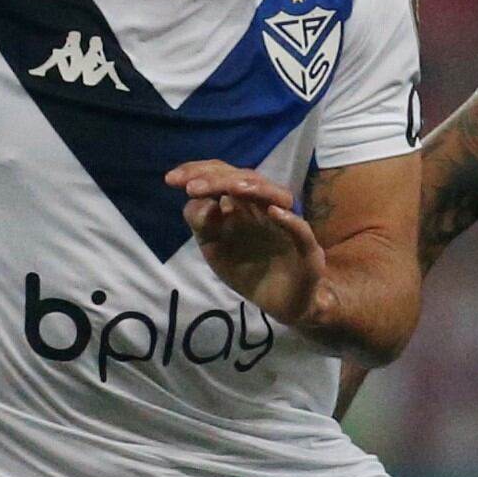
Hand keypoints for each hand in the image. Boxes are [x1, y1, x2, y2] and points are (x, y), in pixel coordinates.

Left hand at [169, 162, 325, 330]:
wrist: (279, 304)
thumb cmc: (248, 271)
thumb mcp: (215, 249)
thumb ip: (203, 226)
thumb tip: (197, 202)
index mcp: (242, 205)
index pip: (222, 176)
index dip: (198, 172)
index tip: (171, 180)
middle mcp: (264, 207)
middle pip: (245, 179)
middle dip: (218, 178)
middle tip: (191, 187)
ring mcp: (286, 224)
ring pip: (275, 195)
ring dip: (252, 188)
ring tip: (228, 189)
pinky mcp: (306, 247)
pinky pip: (300, 229)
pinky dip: (289, 219)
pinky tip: (273, 212)